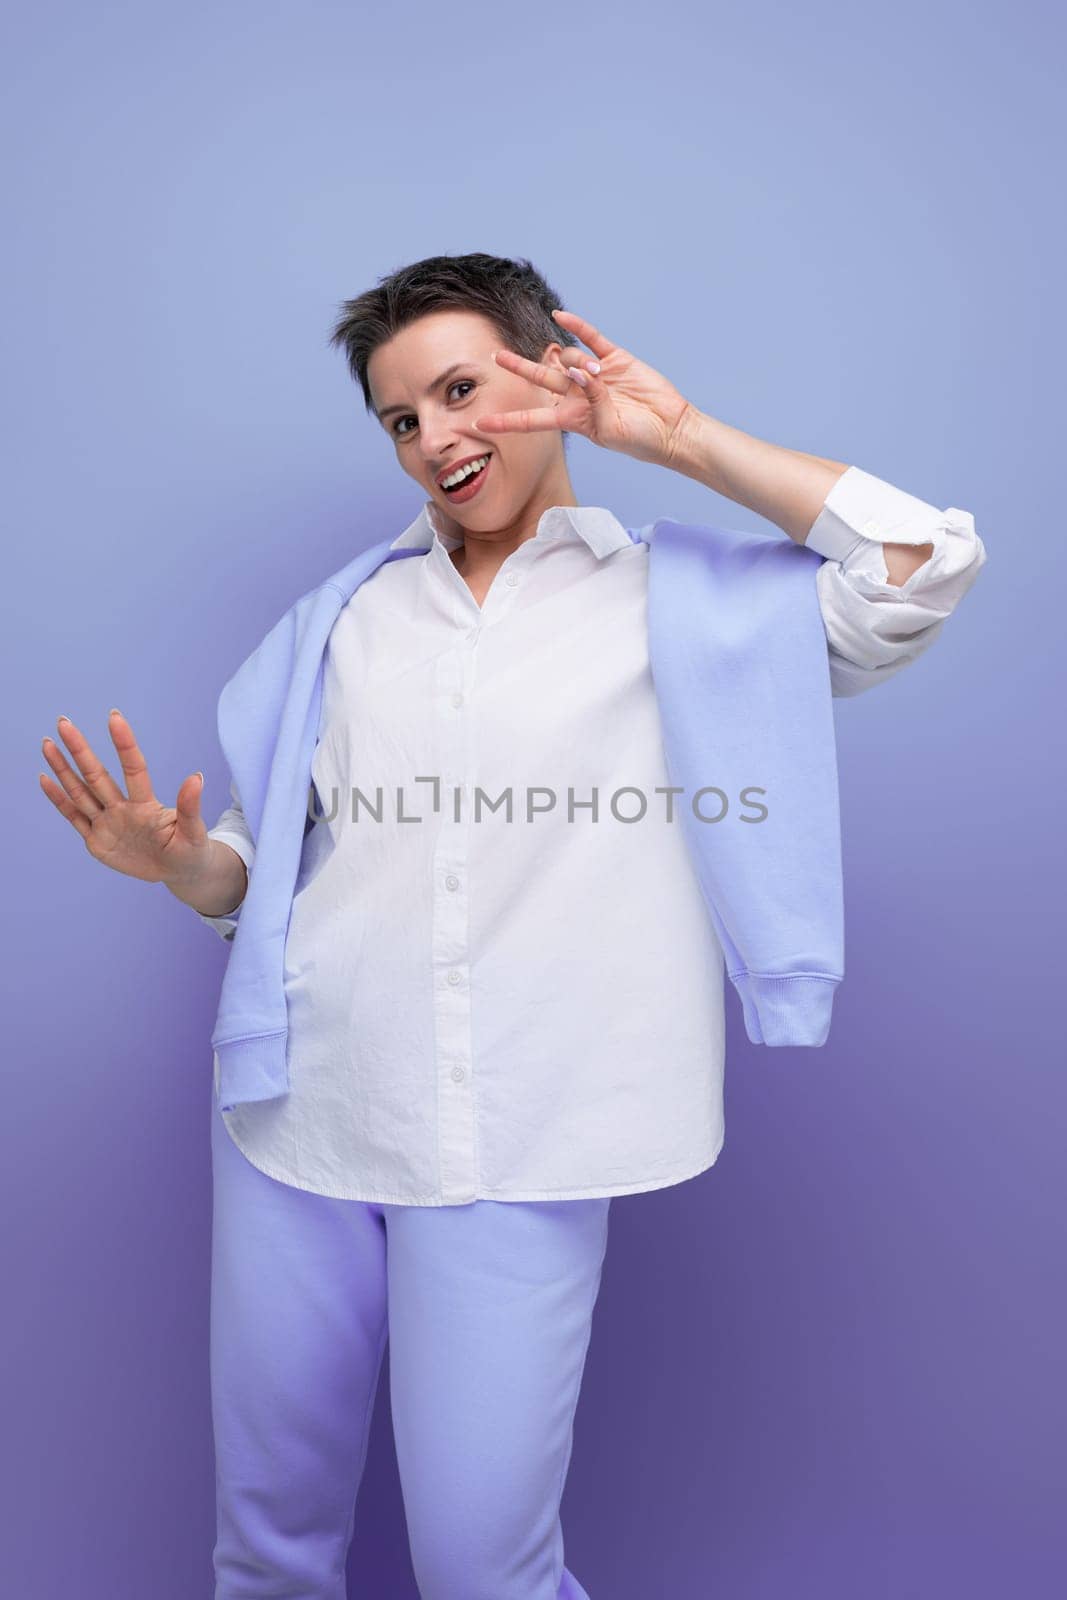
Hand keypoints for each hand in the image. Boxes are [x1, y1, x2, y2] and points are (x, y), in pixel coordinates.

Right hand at [40, 709, 215, 888]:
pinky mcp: (97, 840)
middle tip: (63, 721)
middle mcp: (123, 809)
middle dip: (80, 750)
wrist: (178, 871)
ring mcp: (108, 823)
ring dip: (63, 769)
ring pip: (80, 791)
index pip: (134, 769)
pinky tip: (45, 778)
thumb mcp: (194, 833)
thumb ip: (190, 807)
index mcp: (146, 806)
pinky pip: (74, 817)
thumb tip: (197, 777)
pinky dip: (59, 799)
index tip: (114, 717)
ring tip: (48, 743)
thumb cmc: (190, 850)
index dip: (124, 744)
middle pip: (97, 775)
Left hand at [473, 307, 696, 468]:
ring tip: (597, 375)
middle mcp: (579, 395)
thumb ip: (592, 400)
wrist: (671, 429)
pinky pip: (591, 338)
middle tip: (496, 356)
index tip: (478, 424)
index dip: (506, 421)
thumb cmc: (640, 440)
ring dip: (577, 363)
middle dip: (519, 368)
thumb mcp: (609, 429)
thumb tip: (581, 371)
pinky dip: (576, 326)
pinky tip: (559, 315)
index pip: (531, 419)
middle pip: (541, 378)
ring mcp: (596, 375)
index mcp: (572, 419)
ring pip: (570, 359)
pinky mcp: (616, 359)